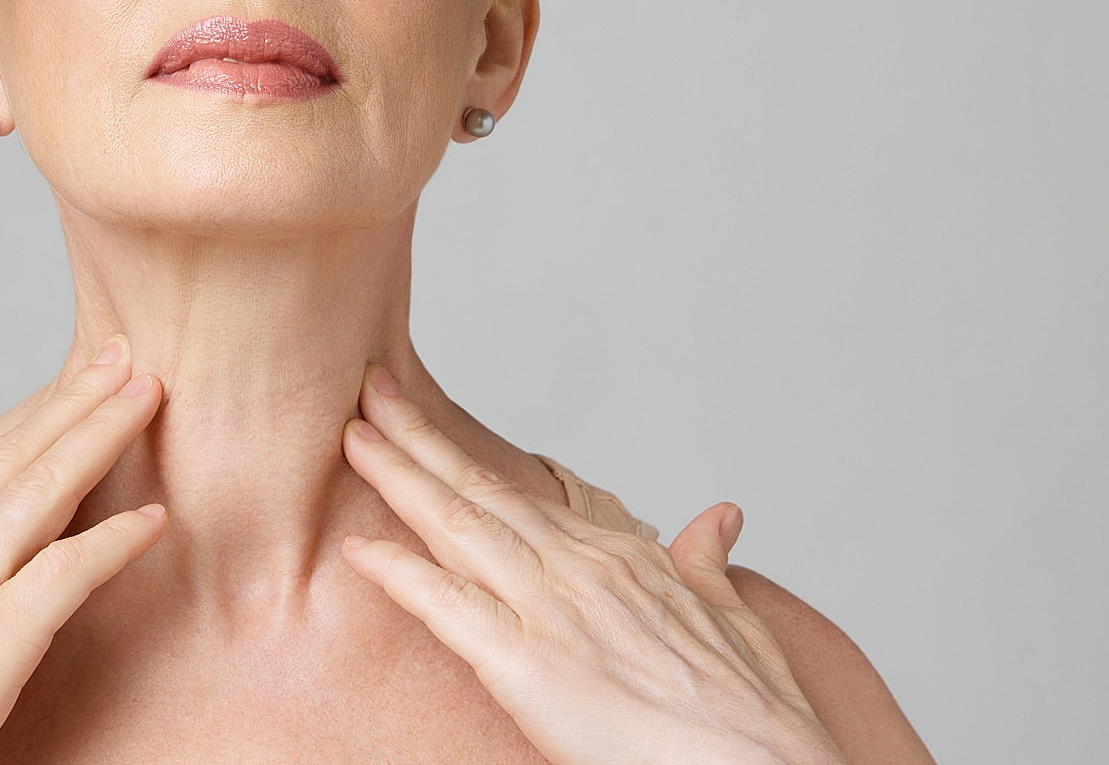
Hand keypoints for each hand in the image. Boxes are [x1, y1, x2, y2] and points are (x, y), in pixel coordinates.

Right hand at [0, 339, 165, 764]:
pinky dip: (116, 543)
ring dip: (101, 434)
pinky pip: (66, 574)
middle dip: (74, 399)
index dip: (33, 419)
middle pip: (14, 457)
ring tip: (148, 392)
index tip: (76, 380)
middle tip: (123, 352)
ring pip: (42, 490)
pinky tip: (156, 522)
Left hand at [339, 366, 843, 764]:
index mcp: (623, 558)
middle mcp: (582, 569)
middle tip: (368, 390)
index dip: (470, 460)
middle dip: (417, 438)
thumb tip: (717, 516)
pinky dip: (401, 575)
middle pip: (481, 491)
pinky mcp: (528, 667)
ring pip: (458, 527)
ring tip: (352, 437)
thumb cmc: (756, 718)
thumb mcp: (737, 618)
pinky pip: (448, 610)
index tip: (427, 424)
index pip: (525, 496)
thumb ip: (708, 563)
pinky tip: (359, 550)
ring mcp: (553, 612)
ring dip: (399, 477)